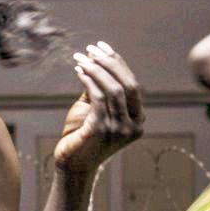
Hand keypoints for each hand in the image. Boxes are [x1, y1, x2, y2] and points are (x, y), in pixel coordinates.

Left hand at [54, 41, 143, 176]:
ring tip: (81, 58)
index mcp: (137, 119)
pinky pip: (99, 98)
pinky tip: (79, 71)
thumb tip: (97, 59)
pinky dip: (89, 81)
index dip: (118, 63)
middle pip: (127, 84)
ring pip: (113, 89)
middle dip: (109, 63)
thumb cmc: (81, 135)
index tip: (102, 47)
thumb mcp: (93, 108)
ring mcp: (120, 129)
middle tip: (91, 49)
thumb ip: (99, 88)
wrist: (72, 163)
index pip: (133, 84)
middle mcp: (134, 125)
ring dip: (96, 69)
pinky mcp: (103, 130)